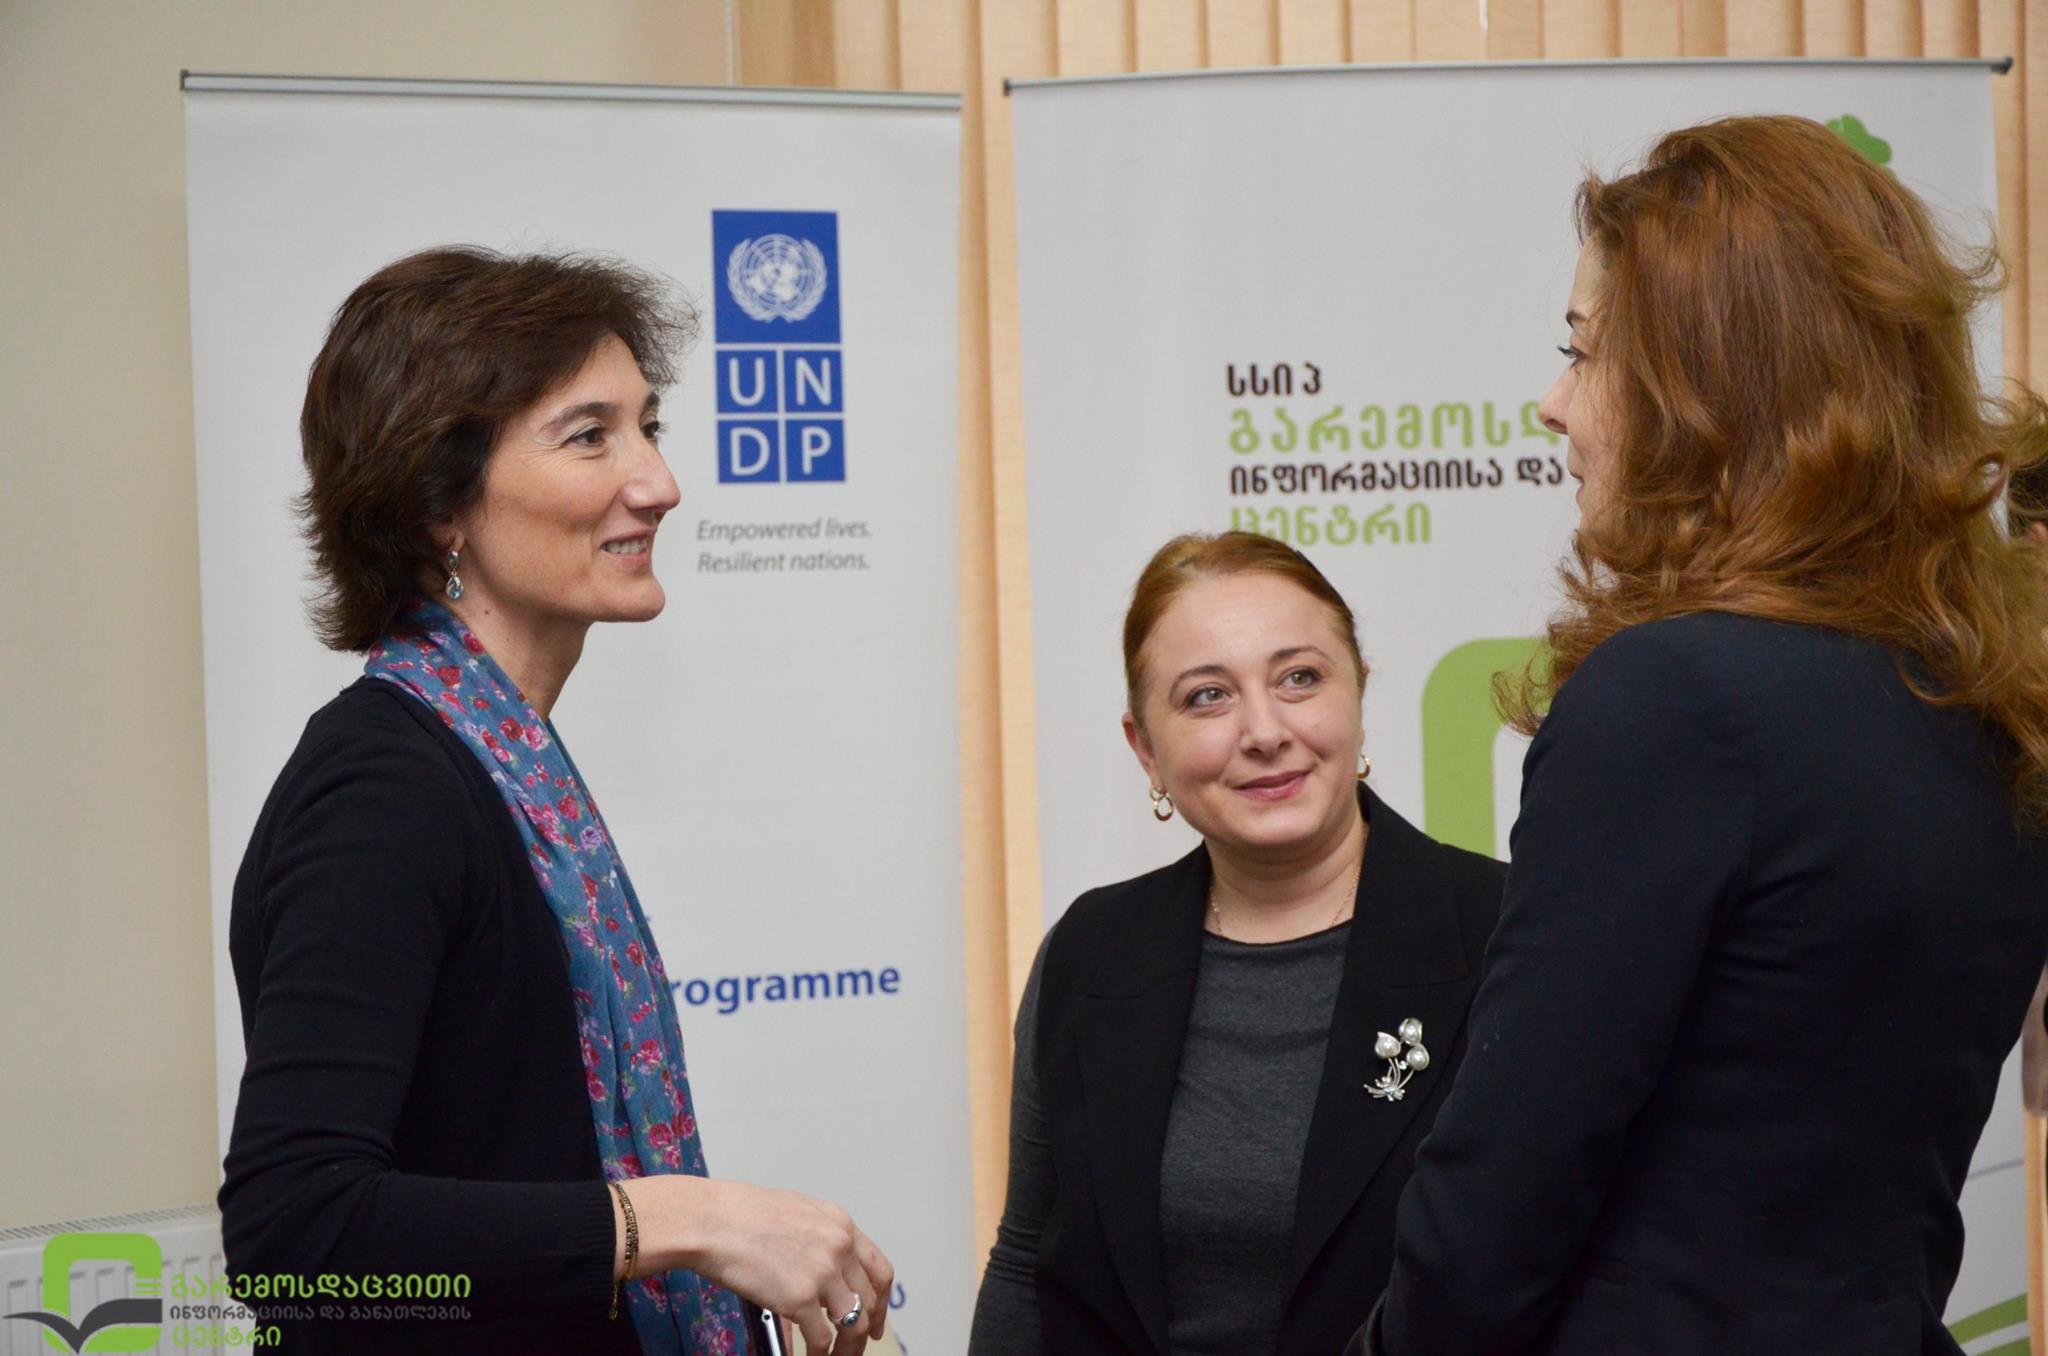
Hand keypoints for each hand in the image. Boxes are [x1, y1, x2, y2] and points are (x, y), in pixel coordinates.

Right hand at [630, 1176, 892, 1354]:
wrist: (714, 1221)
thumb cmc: (740, 1215)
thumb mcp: (795, 1216)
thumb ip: (818, 1242)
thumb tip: (821, 1271)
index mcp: (841, 1225)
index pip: (878, 1270)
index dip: (881, 1301)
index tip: (877, 1317)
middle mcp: (839, 1248)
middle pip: (868, 1301)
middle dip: (865, 1329)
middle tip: (855, 1345)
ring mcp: (823, 1273)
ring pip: (853, 1324)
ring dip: (847, 1348)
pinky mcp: (801, 1298)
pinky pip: (821, 1338)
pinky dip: (819, 1354)